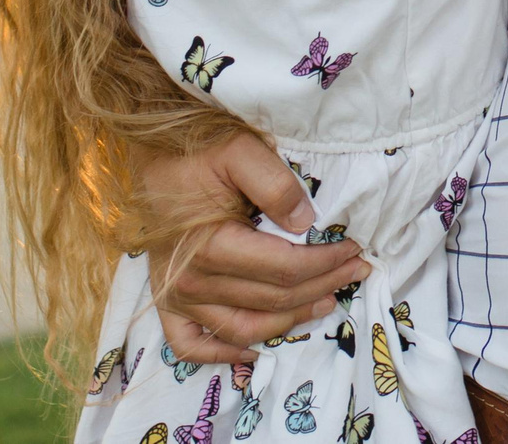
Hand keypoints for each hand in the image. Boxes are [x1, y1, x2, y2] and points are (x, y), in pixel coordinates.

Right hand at [140, 133, 370, 363]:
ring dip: (290, 321)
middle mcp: (191, 282)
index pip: (285, 269)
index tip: (355, 250)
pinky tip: (256, 349)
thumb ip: (276, 185)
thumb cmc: (196, 151)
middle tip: (355, 271)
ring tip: (326, 303)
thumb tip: (307, 223)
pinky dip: (224, 355)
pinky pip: (192, 346)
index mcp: (211, 247)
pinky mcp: (167, 303)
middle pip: (273, 300)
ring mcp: (176, 298)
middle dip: (322, 287)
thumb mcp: (241, 151)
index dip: (326, 264)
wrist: (152, 158)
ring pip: (245, 328)